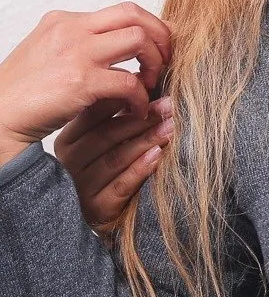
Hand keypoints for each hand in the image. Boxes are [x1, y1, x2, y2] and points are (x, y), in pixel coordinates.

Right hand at [0, 4, 171, 167]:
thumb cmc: (23, 93)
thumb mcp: (51, 53)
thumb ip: (84, 45)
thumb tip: (125, 50)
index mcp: (65, 21)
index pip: (124, 11)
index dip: (151, 26)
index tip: (162, 45)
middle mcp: (71, 30)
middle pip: (136, 15)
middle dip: (162, 36)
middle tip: (167, 59)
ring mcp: (76, 53)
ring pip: (139, 40)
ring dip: (155, 62)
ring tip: (152, 82)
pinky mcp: (80, 81)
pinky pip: (130, 82)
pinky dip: (140, 96)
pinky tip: (137, 108)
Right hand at [55, 97, 173, 230]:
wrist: (100, 216)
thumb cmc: (107, 170)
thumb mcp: (106, 141)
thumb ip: (119, 115)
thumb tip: (144, 80)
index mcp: (69, 141)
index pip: (94, 115)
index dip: (124, 99)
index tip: (152, 88)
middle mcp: (69, 163)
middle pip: (106, 135)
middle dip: (142, 119)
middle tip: (169, 107)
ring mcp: (80, 187)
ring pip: (115, 158)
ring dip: (146, 141)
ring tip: (170, 127)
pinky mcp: (96, 208)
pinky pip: (120, 186)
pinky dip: (140, 169)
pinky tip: (158, 155)